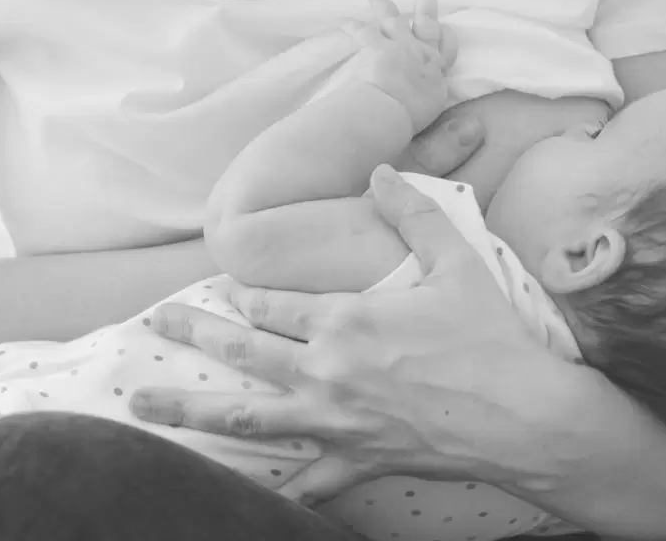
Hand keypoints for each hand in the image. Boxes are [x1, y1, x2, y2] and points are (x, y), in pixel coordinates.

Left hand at [130, 166, 566, 503]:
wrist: (528, 417)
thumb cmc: (492, 340)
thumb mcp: (456, 262)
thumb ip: (413, 212)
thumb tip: (379, 171)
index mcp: (343, 319)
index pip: (269, 302)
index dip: (242, 295)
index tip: (223, 292)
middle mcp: (326, 370)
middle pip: (241, 350)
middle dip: (190, 335)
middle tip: (151, 325)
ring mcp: (336, 421)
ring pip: (246, 415)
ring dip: (187, 409)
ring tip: (138, 405)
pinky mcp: (358, 460)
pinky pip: (307, 481)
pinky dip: (275, 487)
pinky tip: (238, 494)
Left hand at [344, 0, 457, 131]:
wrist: (389, 116)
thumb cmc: (410, 130)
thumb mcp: (435, 137)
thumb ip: (451, 140)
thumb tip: (477, 130)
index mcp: (436, 80)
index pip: (448, 52)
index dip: (447, 38)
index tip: (446, 29)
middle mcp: (423, 58)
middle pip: (428, 22)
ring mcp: (401, 47)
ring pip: (393, 17)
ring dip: (383, 2)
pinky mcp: (378, 47)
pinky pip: (363, 32)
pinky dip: (353, 26)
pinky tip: (344, 21)